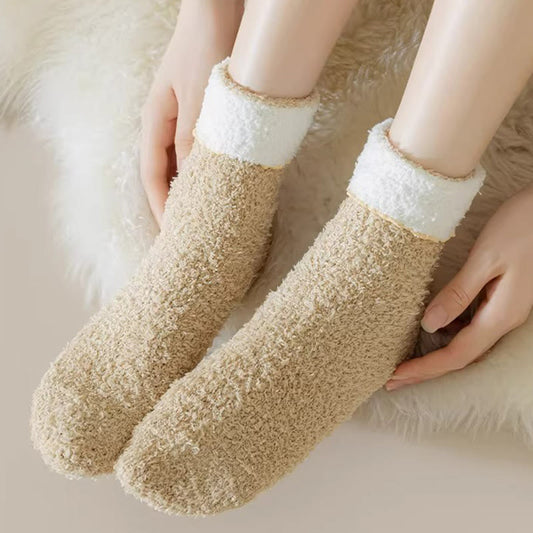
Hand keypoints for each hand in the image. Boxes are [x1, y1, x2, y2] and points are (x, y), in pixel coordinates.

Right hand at [141, 0, 242, 224]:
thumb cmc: (203, 50)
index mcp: (155, 123)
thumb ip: (193, 141)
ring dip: (194, 191)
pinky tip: (221, 184)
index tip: (172, 234)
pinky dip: (210, 171)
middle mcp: (167, 126)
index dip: (160, 206)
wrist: (221, 12)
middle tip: (188, 233)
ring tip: (205, 217)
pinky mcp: (207, 118)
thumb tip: (191, 182)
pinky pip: (204, 152)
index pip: (153, 176)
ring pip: (186, 166)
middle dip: (175, 204)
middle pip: (167, 175)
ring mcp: (186, 122)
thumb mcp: (197, 101)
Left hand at [386, 184, 532, 390]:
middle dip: (426, 370)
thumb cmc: (522, 226)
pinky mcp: (502, 298)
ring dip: (436, 355)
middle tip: (392, 380)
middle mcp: (504, 319)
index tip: (394, 376)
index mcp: (501, 315)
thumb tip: (430, 325)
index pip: (456, 354)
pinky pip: (472, 326)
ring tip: (406, 360)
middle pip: (461, 356)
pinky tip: (433, 329)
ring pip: (467, 343)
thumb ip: (458, 293)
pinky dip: (449, 335)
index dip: (425, 369)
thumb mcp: (485, 259)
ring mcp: (505, 310)